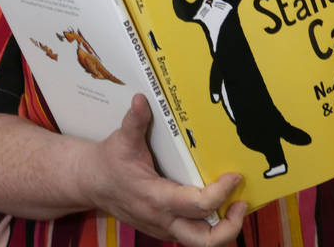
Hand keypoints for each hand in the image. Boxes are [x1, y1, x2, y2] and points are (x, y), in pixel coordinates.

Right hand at [80, 94, 246, 242]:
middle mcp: (162, 219)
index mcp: (156, 198)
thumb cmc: (109, 162)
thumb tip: (141, 100)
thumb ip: (134, 121)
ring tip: (234, 207)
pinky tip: (218, 206)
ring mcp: (164, 228)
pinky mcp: (165, 229)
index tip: (235, 177)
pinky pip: (193, 235)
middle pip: (205, 241)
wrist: (92, 183)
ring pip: (201, 243)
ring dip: (223, 230)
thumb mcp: (121, 140)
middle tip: (241, 204)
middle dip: (230, 227)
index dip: (221, 193)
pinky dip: (210, 225)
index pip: (198, 204)